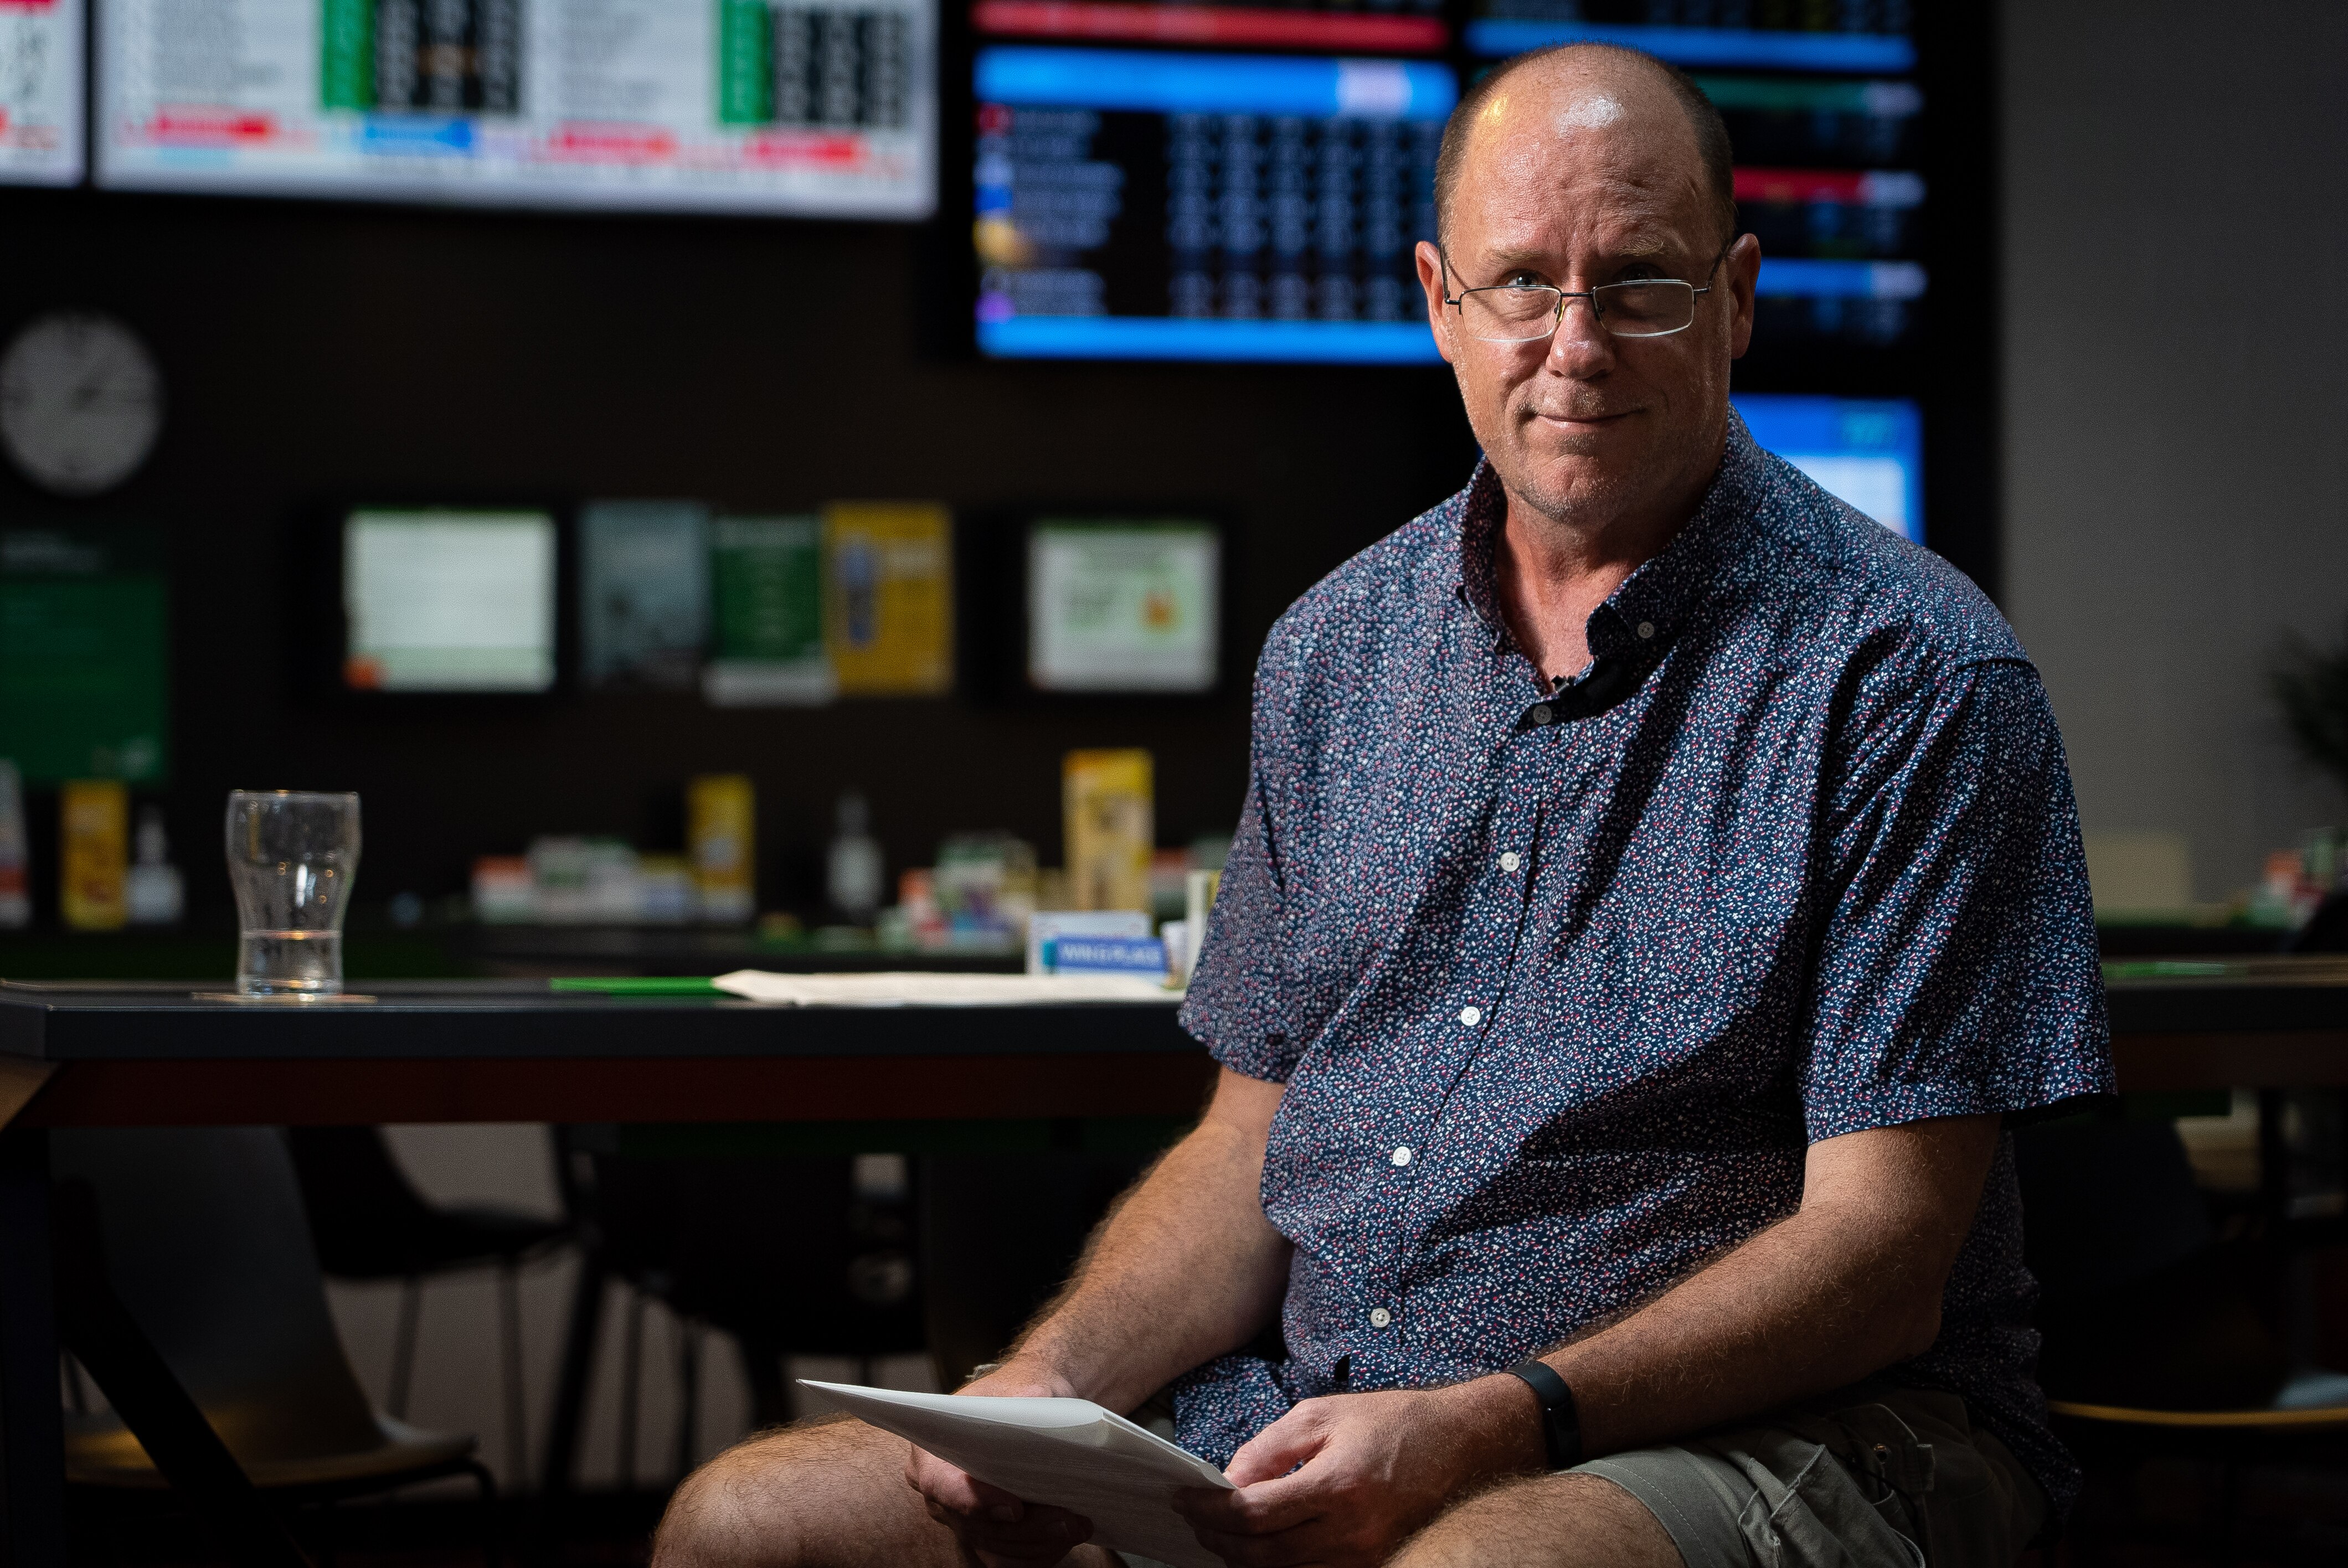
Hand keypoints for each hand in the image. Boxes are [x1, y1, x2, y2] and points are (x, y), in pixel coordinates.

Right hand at [904, 1359, 1097, 1565]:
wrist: (1026, 1408)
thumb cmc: (1017, 1395)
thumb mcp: (1019, 1387)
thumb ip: (1024, 1399)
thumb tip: (1037, 1409)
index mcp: (931, 1452)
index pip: (943, 1486)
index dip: (977, 1501)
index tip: (1016, 1507)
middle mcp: (939, 1493)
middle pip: (977, 1524)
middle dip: (1026, 1526)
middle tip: (1069, 1518)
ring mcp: (960, 1520)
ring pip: (996, 1547)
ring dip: (1040, 1541)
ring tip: (1078, 1524)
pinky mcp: (985, 1537)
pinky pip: (1008, 1559)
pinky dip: (1039, 1553)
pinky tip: (1067, 1536)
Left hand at [1172, 1378, 1541, 1566]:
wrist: (1456, 1444)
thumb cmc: (1389, 1422)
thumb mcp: (1321, 1415)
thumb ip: (1268, 1447)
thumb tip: (1227, 1480)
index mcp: (1337, 1484)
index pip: (1255, 1514)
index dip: (1211, 1511)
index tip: (1183, 1498)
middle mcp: (1351, 1530)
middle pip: (1262, 1554)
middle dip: (1218, 1539)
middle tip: (1195, 1520)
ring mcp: (1363, 1555)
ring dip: (1242, 1558)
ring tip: (1218, 1533)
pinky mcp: (1371, 1565)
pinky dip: (1276, 1566)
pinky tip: (1257, 1546)